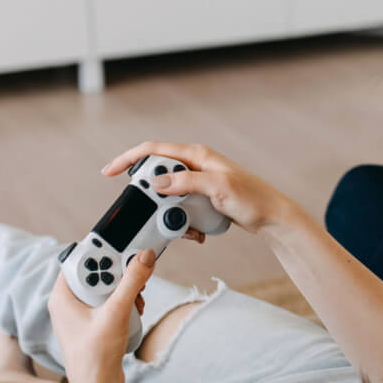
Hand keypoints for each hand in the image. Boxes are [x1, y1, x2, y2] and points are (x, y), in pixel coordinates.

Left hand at [49, 248, 154, 382]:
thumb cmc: (95, 356)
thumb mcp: (116, 312)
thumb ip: (131, 282)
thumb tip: (144, 257)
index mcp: (61, 297)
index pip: (78, 260)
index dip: (100, 254)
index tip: (121, 251)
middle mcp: (67, 304)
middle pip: (95, 273)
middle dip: (118, 275)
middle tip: (133, 277)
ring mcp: (80, 316)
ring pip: (104, 289)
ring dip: (124, 290)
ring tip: (136, 299)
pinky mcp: (92, 325)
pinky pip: (108, 303)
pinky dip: (123, 303)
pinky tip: (134, 311)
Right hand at [102, 142, 298, 235]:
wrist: (273, 217)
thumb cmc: (253, 199)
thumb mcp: (218, 188)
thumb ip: (187, 182)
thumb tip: (156, 182)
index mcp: (197, 155)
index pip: (154, 150)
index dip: (128, 159)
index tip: (109, 172)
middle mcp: (196, 164)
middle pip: (158, 175)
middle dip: (153, 198)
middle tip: (159, 215)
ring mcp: (199, 181)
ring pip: (168, 196)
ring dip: (170, 215)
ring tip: (188, 228)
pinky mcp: (203, 197)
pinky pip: (181, 208)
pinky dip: (183, 222)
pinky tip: (198, 232)